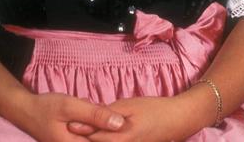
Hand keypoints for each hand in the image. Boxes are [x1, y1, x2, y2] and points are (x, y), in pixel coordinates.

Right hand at [14, 92, 124, 140]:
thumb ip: (95, 115)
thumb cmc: (46, 107)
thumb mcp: (72, 106)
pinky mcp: (72, 140)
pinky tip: (84, 109)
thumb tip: (121, 123)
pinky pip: (87, 132)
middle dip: (103, 123)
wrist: (25, 109)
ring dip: (96, 120)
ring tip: (86, 107)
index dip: (111, 130)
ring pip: (94, 135)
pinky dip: (89, 120)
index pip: (104, 141)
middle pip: (100, 138)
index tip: (111, 114)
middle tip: (97, 108)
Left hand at [69, 96, 194, 141]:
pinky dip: (104, 140)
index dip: (79, 128)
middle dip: (85, 136)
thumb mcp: (129, 105)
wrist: (176, 120)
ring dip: (94, 139)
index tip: (67, 121)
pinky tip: (100, 133)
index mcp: (120, 138)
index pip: (92, 136)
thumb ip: (108, 112)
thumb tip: (89, 113)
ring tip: (84, 130)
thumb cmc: (154, 109)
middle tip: (72, 125)